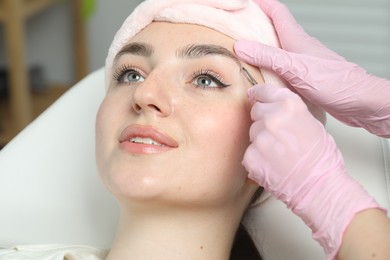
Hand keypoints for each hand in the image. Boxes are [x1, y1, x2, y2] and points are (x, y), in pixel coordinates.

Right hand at [234, 0, 389, 136]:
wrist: (359, 101)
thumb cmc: (335, 84)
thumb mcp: (296, 68)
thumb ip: (268, 57)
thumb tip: (242, 46)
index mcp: (297, 40)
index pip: (278, 14)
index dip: (263, 5)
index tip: (248, 4)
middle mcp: (300, 48)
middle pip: (277, 30)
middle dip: (259, 26)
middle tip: (241, 29)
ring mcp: (304, 63)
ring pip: (280, 49)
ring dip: (264, 48)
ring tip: (248, 53)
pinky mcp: (306, 77)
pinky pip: (283, 66)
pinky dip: (271, 66)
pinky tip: (266, 77)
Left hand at [243, 84, 382, 258]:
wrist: (319, 186)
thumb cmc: (322, 158)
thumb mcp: (312, 123)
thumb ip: (290, 112)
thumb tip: (275, 108)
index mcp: (289, 105)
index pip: (264, 92)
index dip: (258, 94)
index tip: (253, 95)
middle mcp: (272, 117)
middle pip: (255, 112)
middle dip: (263, 121)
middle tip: (277, 137)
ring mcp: (260, 137)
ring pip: (252, 134)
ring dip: (261, 141)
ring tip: (279, 155)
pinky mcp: (251, 156)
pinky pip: (249, 153)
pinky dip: (257, 159)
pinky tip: (272, 166)